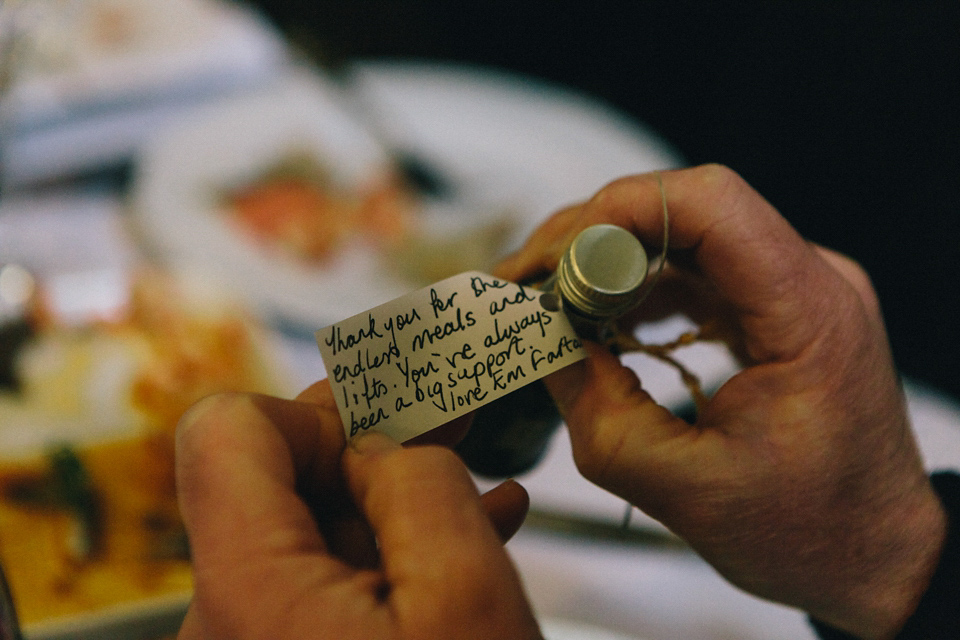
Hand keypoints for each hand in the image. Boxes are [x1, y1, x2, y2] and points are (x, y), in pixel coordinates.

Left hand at [175, 381, 540, 639]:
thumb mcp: (466, 592)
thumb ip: (418, 479)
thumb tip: (385, 430)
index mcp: (249, 596)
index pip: (227, 431)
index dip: (312, 409)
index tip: (391, 422)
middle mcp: (226, 623)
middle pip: (270, 480)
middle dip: (368, 452)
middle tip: (450, 432)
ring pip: (308, 530)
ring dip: (390, 502)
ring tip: (476, 488)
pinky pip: (321, 580)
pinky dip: (385, 549)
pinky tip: (460, 533)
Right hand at [497, 165, 945, 638]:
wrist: (874, 554)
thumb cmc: (806, 532)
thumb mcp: (681, 486)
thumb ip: (597, 410)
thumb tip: (539, 339)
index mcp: (807, 312)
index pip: (710, 204)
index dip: (617, 213)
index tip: (552, 263)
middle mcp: (809, 281)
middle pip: (686, 211)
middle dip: (593, 238)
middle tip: (527, 283)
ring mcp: (791, 290)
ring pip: (681, 236)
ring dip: (607, 262)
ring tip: (550, 304)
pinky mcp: (771, 308)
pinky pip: (694, 271)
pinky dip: (636, 288)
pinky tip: (598, 322)